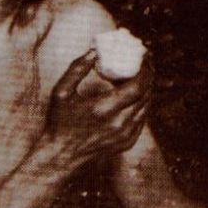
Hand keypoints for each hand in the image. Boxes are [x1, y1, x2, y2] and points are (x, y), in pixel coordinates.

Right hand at [47, 49, 149, 167]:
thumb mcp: (61, 92)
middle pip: (146, 94)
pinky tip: (134, 94)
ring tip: (139, 75)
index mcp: (104, 109)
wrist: (60, 156)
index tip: (144, 55)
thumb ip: (77, 69)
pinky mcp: (127, 143)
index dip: (145, 69)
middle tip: (144, 62)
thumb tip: (94, 51)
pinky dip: (141, 104)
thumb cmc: (59, 122)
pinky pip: (142, 119)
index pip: (138, 85)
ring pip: (146, 106)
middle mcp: (119, 123)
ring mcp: (125, 135)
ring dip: (146, 89)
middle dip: (148, 75)